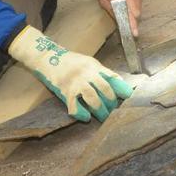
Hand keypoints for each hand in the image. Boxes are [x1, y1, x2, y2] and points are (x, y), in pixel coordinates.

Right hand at [9, 25, 132, 121]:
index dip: (121, 87)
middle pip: (104, 89)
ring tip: (104, 117)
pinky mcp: (64, 91)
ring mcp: (75, 82)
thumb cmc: (70, 61)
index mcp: (93, 66)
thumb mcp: (87, 62)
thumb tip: (117, 84)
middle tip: (114, 110)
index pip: (112, 76)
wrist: (47, 57)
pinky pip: (75, 105)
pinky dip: (81, 113)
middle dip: (111, 102)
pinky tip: (86, 118)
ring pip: (93, 98)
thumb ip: (100, 72)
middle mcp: (86, 73)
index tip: (129, 96)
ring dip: (100, 110)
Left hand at [97, 0, 141, 35]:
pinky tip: (129, 3)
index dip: (131, 25)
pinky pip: (139, 2)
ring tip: (127, 11)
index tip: (134, 33)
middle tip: (131, 28)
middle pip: (136, 13)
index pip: (126, 14)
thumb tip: (119, 22)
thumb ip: (111, 10)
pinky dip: (135, 6)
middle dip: (134, 22)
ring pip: (138, 8)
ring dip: (134, 14)